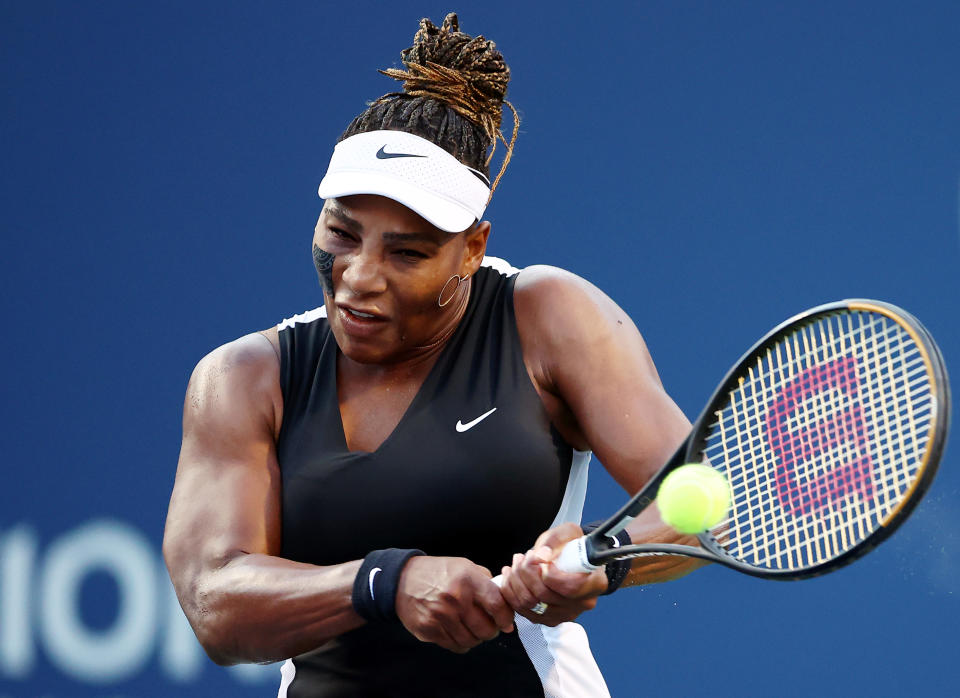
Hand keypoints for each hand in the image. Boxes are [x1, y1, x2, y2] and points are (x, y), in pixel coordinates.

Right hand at [395, 556, 514, 653]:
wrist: (402, 580)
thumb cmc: (438, 573)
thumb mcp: (465, 566)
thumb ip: (487, 583)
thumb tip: (506, 610)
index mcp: (468, 579)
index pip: (497, 605)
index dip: (506, 617)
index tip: (506, 621)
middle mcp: (455, 598)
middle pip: (486, 629)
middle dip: (491, 630)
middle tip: (488, 626)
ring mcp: (441, 616)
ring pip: (471, 641)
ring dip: (475, 638)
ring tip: (471, 628)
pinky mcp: (429, 630)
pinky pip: (455, 646)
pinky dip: (461, 643)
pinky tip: (458, 631)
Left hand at [498, 522, 607, 625]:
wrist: (573, 559)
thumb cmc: (572, 546)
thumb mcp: (568, 532)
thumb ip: (556, 540)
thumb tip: (542, 555)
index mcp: (594, 583)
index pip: (570, 587)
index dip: (549, 574)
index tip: (541, 558)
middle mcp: (582, 603)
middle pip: (545, 596)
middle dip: (526, 572)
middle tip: (524, 557)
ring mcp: (566, 614)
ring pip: (530, 605)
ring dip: (516, 581)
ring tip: (517, 564)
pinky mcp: (550, 619)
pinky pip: (523, 611)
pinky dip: (512, 593)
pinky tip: (512, 577)